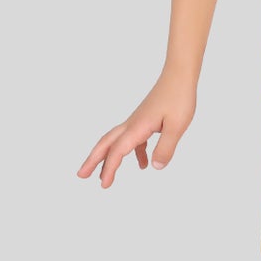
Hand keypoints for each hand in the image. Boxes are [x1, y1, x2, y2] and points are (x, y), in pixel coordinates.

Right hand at [77, 69, 197, 188]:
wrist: (179, 75)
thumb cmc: (179, 97)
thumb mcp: (177, 126)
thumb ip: (165, 148)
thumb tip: (155, 167)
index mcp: (136, 127)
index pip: (117, 151)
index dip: (109, 169)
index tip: (103, 185)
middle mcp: (132, 124)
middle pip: (106, 144)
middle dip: (93, 160)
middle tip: (81, 175)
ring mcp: (137, 121)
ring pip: (116, 141)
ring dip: (109, 158)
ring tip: (104, 175)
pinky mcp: (145, 119)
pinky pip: (134, 140)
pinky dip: (134, 153)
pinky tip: (143, 164)